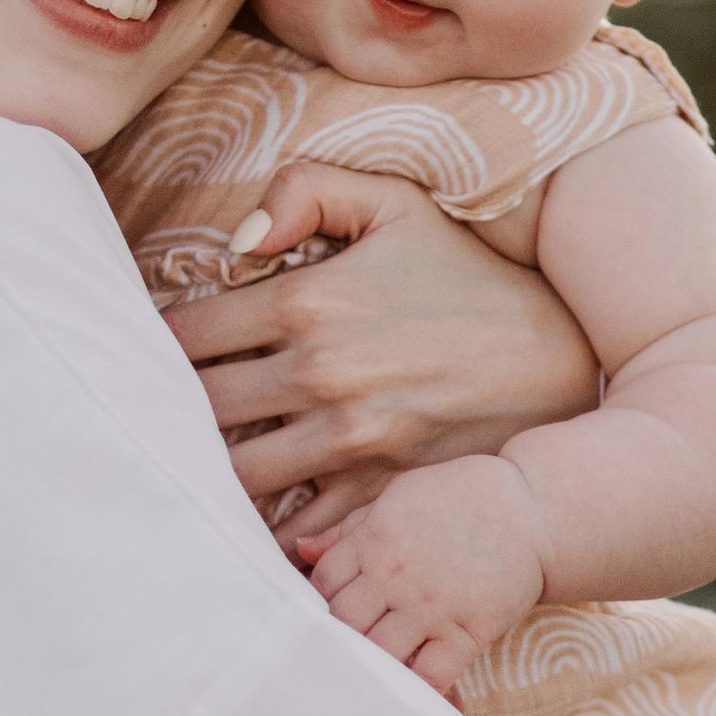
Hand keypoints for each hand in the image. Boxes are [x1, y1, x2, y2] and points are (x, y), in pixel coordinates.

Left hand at [162, 161, 597, 539]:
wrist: (560, 356)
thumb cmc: (469, 274)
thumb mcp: (397, 204)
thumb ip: (308, 189)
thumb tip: (240, 237)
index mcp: (309, 302)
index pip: (183, 334)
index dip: (157, 341)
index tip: (155, 346)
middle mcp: (319, 376)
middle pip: (195, 406)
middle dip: (169, 405)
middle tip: (159, 404)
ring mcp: (347, 442)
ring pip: (232, 471)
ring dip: (209, 463)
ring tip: (197, 453)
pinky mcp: (376, 490)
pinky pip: (293, 526)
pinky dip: (267, 520)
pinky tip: (257, 504)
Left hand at [301, 456, 547, 693]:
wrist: (535, 509)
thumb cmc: (463, 498)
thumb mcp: (400, 496)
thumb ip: (350, 528)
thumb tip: (301, 549)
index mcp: (375, 539)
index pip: (322, 582)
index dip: (321, 598)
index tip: (334, 607)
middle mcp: (396, 575)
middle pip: (341, 620)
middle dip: (339, 633)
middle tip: (348, 642)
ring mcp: (431, 606)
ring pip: (378, 652)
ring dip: (372, 662)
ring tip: (373, 667)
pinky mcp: (468, 630)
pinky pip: (430, 674)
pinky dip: (416, 687)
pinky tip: (411, 684)